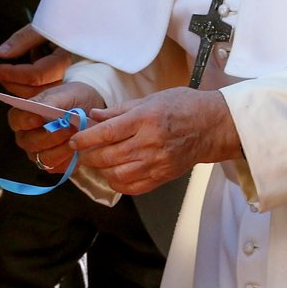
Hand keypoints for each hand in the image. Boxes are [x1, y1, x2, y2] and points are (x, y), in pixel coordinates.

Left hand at [0, 24, 73, 99]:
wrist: (85, 22)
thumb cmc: (67, 23)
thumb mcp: (45, 25)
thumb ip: (22, 40)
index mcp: (66, 60)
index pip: (35, 76)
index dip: (11, 73)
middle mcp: (69, 77)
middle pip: (35, 92)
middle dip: (11, 83)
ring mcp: (67, 85)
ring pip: (37, 97)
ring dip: (17, 86)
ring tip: (8, 71)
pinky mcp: (63, 87)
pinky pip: (41, 93)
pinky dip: (27, 86)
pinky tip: (23, 72)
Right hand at [10, 82, 106, 174]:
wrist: (90, 110)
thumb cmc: (73, 99)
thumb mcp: (65, 94)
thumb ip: (52, 101)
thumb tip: (43, 108)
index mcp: (25, 116)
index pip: (17, 119)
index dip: (25, 120)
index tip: (38, 118)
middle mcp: (27, 137)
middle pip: (30, 142)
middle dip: (49, 136)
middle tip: (68, 128)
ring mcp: (38, 153)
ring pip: (44, 158)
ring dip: (61, 149)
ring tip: (76, 138)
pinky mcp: (54, 165)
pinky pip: (58, 167)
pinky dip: (69, 159)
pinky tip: (79, 149)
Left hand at [67, 86, 242, 195]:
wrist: (211, 126)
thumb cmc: (182, 107)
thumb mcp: (151, 99)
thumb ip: (120, 110)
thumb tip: (94, 116)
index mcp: (145, 118)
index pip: (107, 132)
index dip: (86, 138)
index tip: (75, 140)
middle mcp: (150, 142)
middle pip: (108, 156)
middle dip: (89, 156)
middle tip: (83, 152)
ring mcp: (157, 162)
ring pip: (117, 174)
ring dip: (101, 170)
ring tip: (98, 162)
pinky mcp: (163, 176)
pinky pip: (133, 187)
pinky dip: (118, 184)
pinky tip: (114, 174)